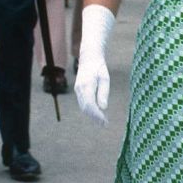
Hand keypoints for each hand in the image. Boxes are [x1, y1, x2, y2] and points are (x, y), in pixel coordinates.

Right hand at [74, 5, 114, 125]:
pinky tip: (97, 113)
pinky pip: (83, 103)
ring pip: (83, 107)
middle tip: (105, 124)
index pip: (90, 105)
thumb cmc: (99, 67)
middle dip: (95, 118)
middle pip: (86, 108)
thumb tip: (103, 107)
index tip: (104, 122)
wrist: (89, 57)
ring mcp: (77, 90)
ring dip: (92, 115)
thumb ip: (103, 93)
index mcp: (86, 86)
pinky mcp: (78, 90)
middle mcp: (80, 89)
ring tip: (102, 121)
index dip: (97, 115)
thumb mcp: (105, 78)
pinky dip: (89, 110)